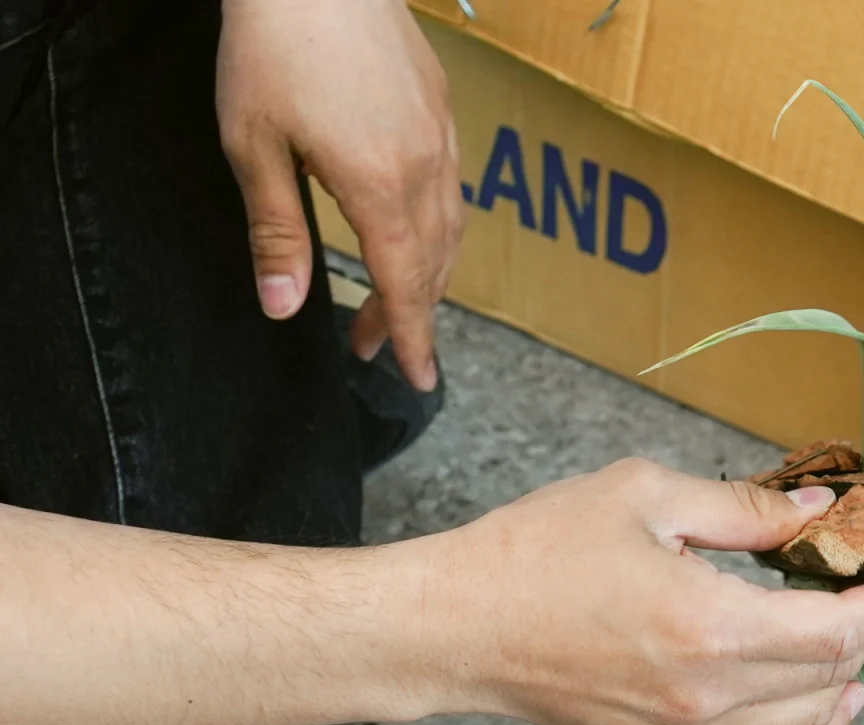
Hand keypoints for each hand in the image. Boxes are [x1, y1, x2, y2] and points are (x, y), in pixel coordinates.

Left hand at [216, 0, 461, 391]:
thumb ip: (276, 232)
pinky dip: (438, 228)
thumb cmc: (271, 48)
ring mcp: (441, 136)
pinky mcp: (442, 109)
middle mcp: (424, 168)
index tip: (418, 379)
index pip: (405, 284)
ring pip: (450, 228)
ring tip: (393, 296)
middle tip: (373, 344)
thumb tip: (284, 308)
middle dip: (409, 313)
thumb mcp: (253, 146)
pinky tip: (410, 227)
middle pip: (433, 264)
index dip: (411, 337)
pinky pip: (453, 188)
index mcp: (378, 185)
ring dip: (426, 272)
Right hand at [421, 459, 863, 724]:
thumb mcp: (647, 497)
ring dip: (847, 681)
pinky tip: (825, 706)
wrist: (458, 627)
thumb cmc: (538, 551)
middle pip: (832, 675)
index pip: (841, 630)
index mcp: (712, 628)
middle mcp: (709, 699)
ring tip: (856, 637)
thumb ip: (747, 508)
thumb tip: (822, 513)